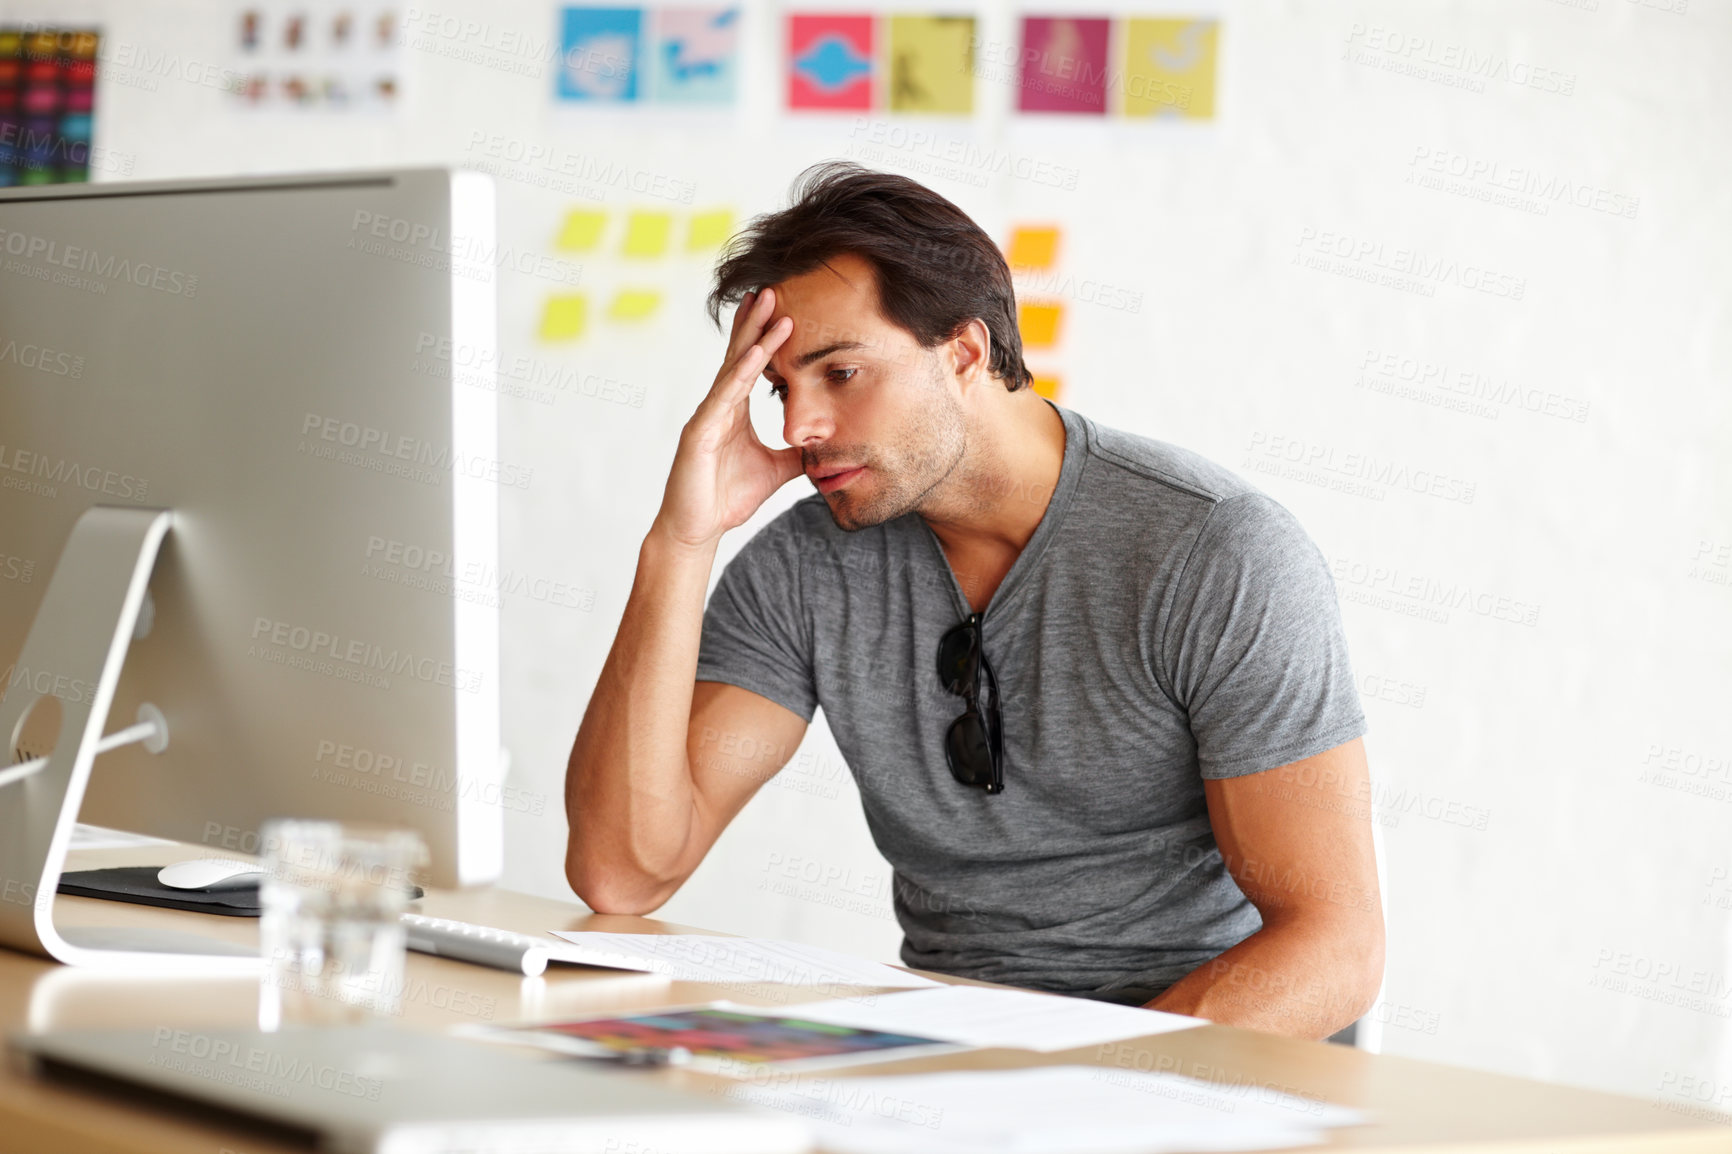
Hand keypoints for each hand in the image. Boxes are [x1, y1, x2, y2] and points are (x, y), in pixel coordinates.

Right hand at [652, 288, 801, 550]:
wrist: (698, 530)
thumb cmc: (727, 499)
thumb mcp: (776, 471)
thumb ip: (797, 455)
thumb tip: (825, 447)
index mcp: (733, 412)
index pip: (751, 366)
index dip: (765, 337)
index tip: (782, 308)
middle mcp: (717, 407)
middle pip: (739, 355)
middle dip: (756, 322)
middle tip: (773, 288)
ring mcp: (706, 417)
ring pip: (731, 369)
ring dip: (751, 338)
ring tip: (767, 307)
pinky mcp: (697, 434)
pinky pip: (721, 398)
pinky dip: (738, 375)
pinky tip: (752, 355)